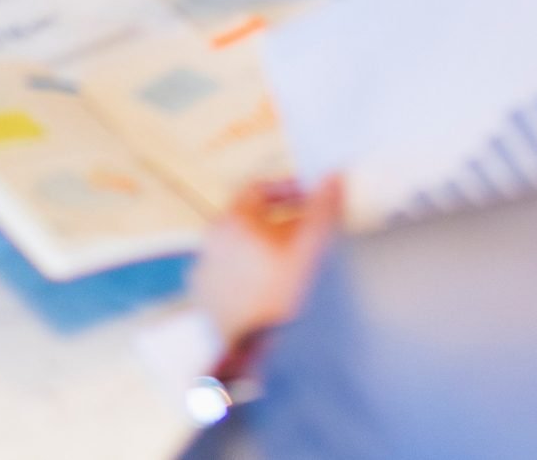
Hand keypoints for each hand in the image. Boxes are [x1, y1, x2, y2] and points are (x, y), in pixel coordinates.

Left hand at [191, 177, 342, 348]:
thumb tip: (332, 180)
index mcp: (233, 221)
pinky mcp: (204, 302)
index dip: (287, 190)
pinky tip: (269, 292)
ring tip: (290, 267)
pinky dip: (247, 276)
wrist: (254, 356)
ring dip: (262, 249)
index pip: (258, 188)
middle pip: (248, 218)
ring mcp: (204, 274)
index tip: (308, 201)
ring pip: (237, 248)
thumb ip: (323, 209)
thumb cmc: (280, 299)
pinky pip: (227, 276)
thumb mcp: (310, 248)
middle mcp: (211, 242)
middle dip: (278, 222)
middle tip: (304, 235)